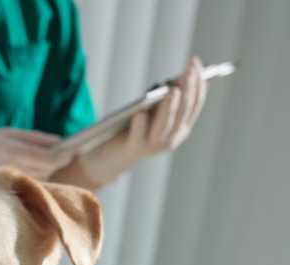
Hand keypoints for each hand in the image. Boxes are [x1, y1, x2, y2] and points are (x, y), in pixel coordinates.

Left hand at [79, 56, 207, 185]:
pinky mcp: (134, 148)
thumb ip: (165, 98)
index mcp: (180, 128)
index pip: (195, 105)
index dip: (198, 84)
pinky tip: (141, 112)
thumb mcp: (153, 110)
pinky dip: (140, 125)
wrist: (112, 154)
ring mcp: (154, 146)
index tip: (196, 63)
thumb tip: (180, 78)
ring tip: (172, 90)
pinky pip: (138, 136)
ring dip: (170, 106)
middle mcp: (172, 139)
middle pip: (183, 112)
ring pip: (166, 124)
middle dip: (188, 89)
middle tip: (188, 70)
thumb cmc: (134, 126)